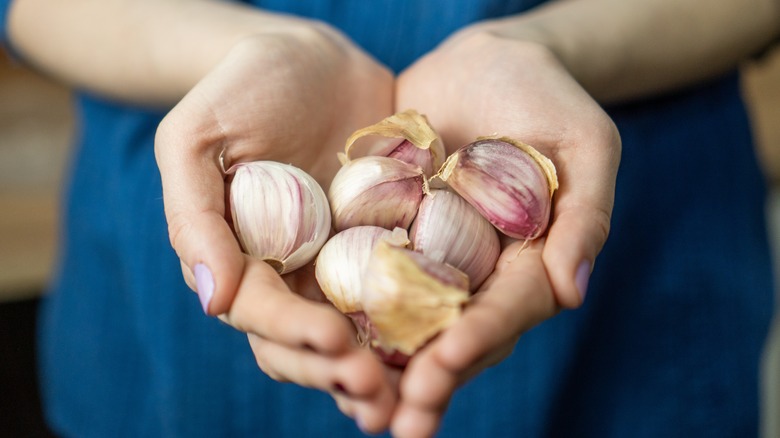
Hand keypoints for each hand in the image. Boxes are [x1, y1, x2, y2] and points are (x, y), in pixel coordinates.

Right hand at [154, 26, 397, 430]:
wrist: (306, 56)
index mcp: (242, 260)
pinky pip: (403, 289)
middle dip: (340, 373)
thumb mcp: (196, 138)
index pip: (263, 314)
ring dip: (384, 371)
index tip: (335, 345)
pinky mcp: (387, 241)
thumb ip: (195, 217)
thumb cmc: (239, 89)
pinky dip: (420, 320)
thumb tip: (213, 302)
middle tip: (380, 394)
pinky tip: (448, 341)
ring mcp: (341, 262)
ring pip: (358, 333)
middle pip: (309, 344)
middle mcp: (292, 273)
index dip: (295, 336)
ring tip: (415, 394)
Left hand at [389, 28, 620, 436]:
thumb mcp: (583, 142)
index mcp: (531, 262)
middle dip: (430, 377)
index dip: (481, 335)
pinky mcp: (389, 235)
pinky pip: (367, 278)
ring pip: (409, 323)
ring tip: (356, 405)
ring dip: (384, 366)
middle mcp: (479, 273)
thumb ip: (584, 214)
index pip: (509, 308)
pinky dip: (349, 313)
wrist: (485, 63)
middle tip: (399, 418)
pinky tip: (320, 343)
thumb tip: (573, 293)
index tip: (448, 361)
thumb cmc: (546, 96)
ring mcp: (433, 259)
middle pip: (456, 334)